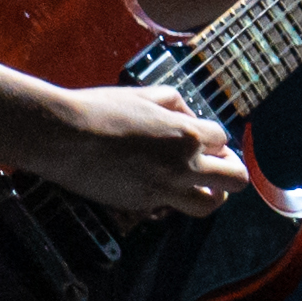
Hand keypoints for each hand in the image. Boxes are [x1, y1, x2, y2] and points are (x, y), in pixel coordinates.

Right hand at [29, 84, 248, 217]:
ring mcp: (163, 189)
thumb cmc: (102, 110)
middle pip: (234, 179)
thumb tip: (189, 114)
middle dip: (232, 170)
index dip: (214, 137)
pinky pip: (171, 206)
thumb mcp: (144, 93)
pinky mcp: (143, 204)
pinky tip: (161, 183)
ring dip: (212, 192)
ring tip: (202, 184)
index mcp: (185, 135)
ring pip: (209, 204)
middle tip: (220, 165)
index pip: (222, 139)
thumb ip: (175, 102)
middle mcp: (182, 166)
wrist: (66, 138)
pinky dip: (173, 196)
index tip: (204, 138)